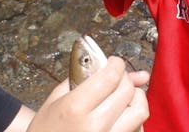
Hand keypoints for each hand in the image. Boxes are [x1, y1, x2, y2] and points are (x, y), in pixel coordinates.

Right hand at [26, 56, 149, 131]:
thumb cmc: (47, 128)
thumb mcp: (57, 98)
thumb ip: (87, 76)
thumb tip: (118, 67)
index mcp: (75, 108)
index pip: (110, 77)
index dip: (116, 64)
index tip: (114, 62)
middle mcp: (94, 126)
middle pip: (127, 90)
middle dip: (125, 78)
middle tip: (115, 78)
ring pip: (140, 110)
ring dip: (135, 98)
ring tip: (121, 97)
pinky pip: (138, 128)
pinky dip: (134, 117)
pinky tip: (120, 115)